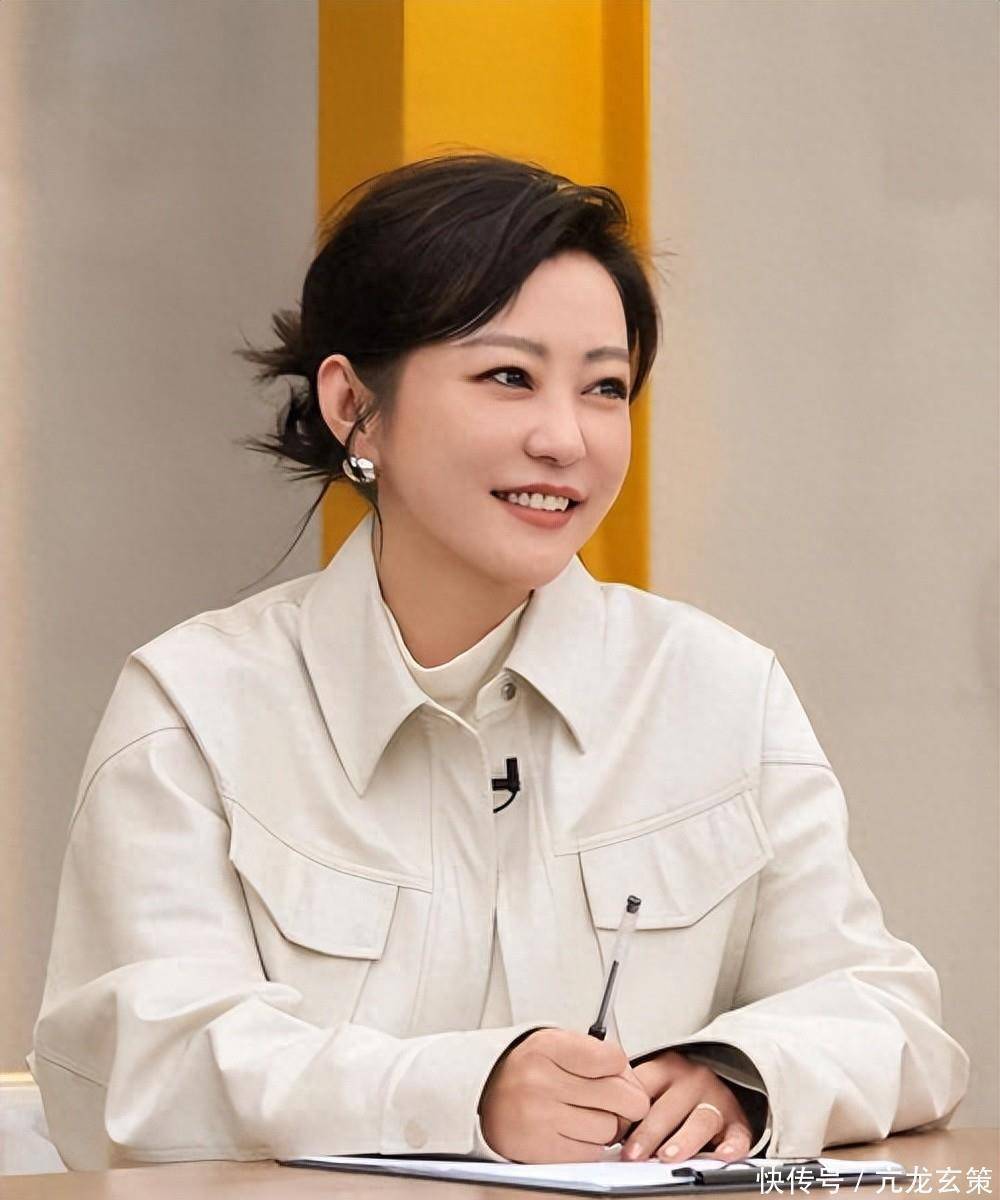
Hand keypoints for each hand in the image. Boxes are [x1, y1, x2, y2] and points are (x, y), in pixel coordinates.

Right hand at [479, 1029, 650, 1162]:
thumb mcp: (554, 1042)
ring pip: (609, 1129)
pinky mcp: (541, 1151)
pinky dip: (590, 1145)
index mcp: (547, 1048)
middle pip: (621, 1098)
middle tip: (619, 1100)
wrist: (481, 1093)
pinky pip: (590, 1153)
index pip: (614, 1059)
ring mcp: (540, 1118)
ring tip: (587, 1114)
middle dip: (628, 1101)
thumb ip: (593, 1053)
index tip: (615, 1073)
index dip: (622, 1069)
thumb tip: (633, 1080)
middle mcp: (542, 1082)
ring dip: (607, 1125)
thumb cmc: (526, 1068)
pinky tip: (576, 1131)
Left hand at [621, 1050, 752, 1163]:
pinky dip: (731, 1146)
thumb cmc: (679, 1087)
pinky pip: (738, 1135)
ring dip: (683, 1140)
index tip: (609, 1129)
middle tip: (631, 1154)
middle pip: (668, 1108)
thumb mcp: (657, 1080)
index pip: (643, 1085)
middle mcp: (693, 1081)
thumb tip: (603, 1128)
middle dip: (648, 1133)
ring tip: (667, 1156)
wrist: (726, 1074)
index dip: (625, 1110)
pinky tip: (722, 1156)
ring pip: (700, 1120)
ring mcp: (718, 1100)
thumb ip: (635, 1098)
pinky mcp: (738, 1122)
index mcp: (667, 1068)